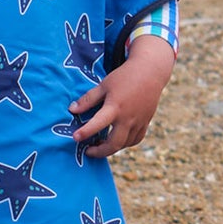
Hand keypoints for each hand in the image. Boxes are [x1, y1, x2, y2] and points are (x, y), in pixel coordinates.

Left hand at [69, 33, 174, 158]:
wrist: (150, 72)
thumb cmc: (124, 76)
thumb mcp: (103, 85)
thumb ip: (88, 99)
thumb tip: (72, 109)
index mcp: (115, 107)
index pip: (98, 124)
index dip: (85, 132)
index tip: (75, 138)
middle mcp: (128, 118)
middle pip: (114, 144)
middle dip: (99, 152)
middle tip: (88, 151)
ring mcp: (138, 122)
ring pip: (125, 144)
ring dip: (111, 148)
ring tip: (100, 145)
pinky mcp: (146, 122)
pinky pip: (136, 139)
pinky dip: (125, 143)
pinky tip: (117, 139)